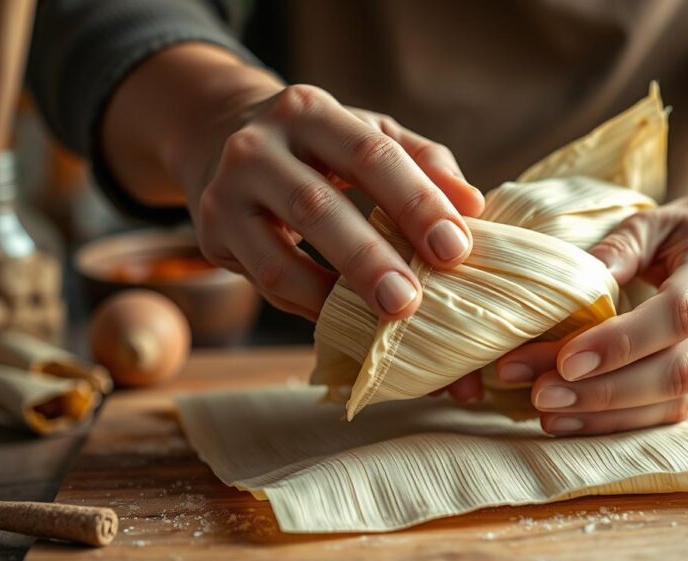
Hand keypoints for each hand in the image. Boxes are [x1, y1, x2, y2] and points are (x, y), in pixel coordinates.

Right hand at [186, 84, 485, 320]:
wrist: (217, 137)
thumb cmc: (318, 144)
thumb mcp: (368, 133)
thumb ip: (424, 162)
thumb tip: (474, 205)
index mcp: (311, 112)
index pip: (371, 154)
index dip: (416, 203)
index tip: (456, 250)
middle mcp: (258, 146)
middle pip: (318, 207)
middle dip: (369, 259)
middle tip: (411, 301)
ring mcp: (228, 194)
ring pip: (280, 258)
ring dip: (333, 296)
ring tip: (380, 321)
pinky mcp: (213, 235)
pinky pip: (266, 283)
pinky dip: (309, 306)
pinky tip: (345, 317)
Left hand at [493, 166, 687, 434]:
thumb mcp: (656, 221)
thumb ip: (617, 248)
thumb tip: (571, 286)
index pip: (678, 315)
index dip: (621, 343)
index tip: (566, 360)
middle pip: (678, 371)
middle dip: (605, 390)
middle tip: (542, 394)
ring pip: (677, 403)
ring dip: (608, 416)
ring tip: (549, 413)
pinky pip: (678, 415)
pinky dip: (624, 423)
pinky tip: (578, 420)